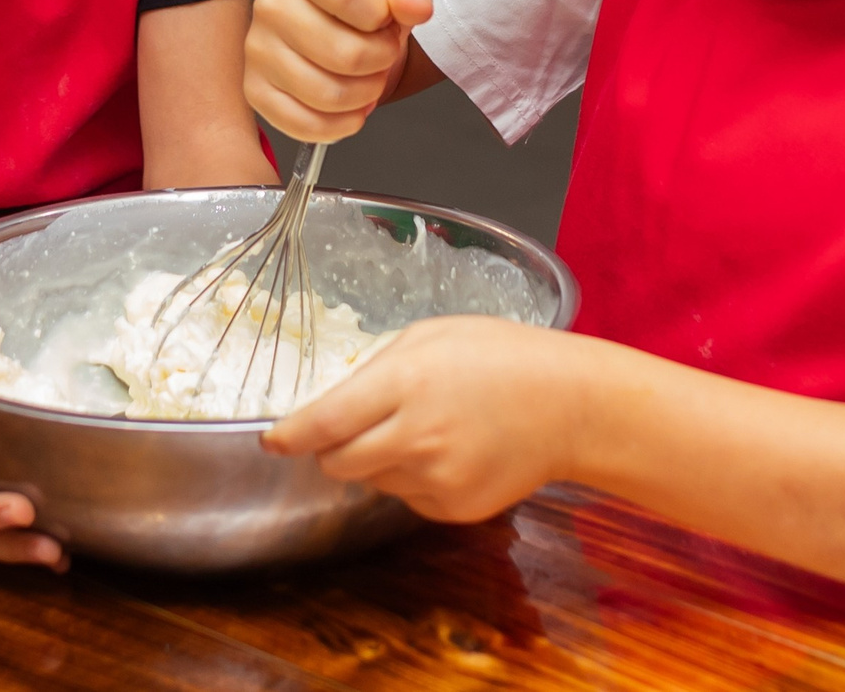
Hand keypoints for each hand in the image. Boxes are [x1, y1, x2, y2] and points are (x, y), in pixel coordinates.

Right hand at [244, 0, 431, 142]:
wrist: (340, 24)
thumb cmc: (365, 0)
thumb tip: (414, 6)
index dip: (381, 17)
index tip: (384, 18)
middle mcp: (273, 3)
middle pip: (344, 54)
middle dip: (380, 61)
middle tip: (382, 53)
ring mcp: (258, 48)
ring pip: (327, 94)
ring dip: (365, 94)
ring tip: (368, 77)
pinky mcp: (255, 89)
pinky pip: (304, 124)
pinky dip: (340, 124)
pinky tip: (351, 106)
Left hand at [262, 317, 579, 520]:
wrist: (571, 405)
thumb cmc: (503, 356)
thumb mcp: (431, 336)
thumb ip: (377, 368)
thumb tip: (333, 400)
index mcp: (404, 383)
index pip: (323, 422)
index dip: (290, 436)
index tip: (273, 440)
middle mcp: (415, 437)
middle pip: (337, 463)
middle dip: (332, 449)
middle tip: (354, 427)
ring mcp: (436, 479)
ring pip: (373, 481)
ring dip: (380, 460)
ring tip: (426, 427)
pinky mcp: (454, 508)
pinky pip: (409, 498)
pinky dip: (414, 478)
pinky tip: (449, 451)